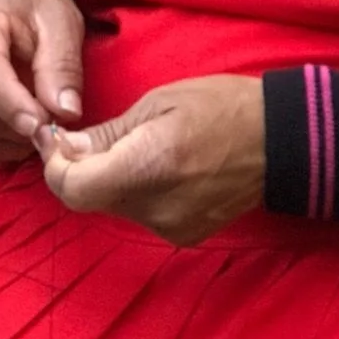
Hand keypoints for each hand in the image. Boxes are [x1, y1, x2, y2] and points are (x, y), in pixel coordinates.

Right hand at [0, 0, 84, 167]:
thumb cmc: (32, 4)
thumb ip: (62, 63)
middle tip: (55, 128)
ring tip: (38, 127)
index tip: (43, 126)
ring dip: (10, 144)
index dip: (13, 106)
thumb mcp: (60, 18)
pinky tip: (18, 134)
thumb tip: (63, 112)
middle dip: (20, 129)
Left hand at [39, 75, 265, 244]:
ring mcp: (171, 226)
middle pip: (90, 198)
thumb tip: (63, 147)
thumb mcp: (157, 103)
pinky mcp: (184, 235)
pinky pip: (140, 213)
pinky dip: (137, 191)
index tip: (59, 140)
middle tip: (95, 137)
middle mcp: (156, 206)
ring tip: (140, 147)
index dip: (56, 165)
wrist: (282, 142)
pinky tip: (162, 167)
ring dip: (111, 178)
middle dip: (83, 168)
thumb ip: (106, 133)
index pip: (73, 188)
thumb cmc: (221, 107)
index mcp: (147, 166)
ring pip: (114, 206)